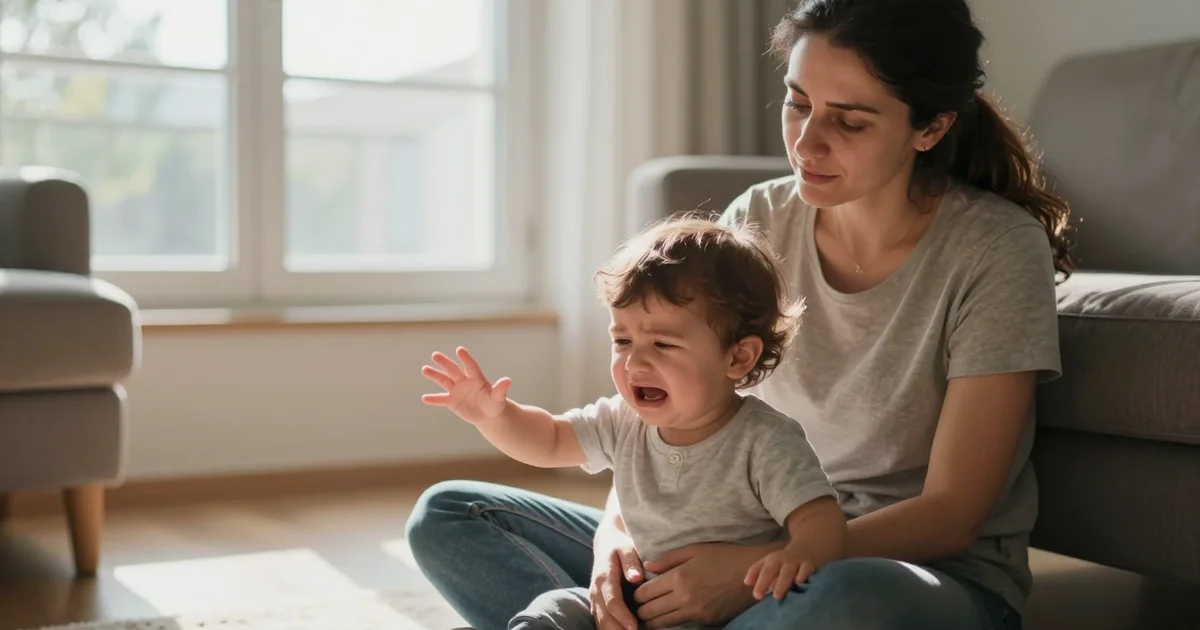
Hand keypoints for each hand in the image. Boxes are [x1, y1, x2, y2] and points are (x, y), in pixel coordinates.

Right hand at [420, 346, 511, 423]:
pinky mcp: (452, 401)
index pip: (470, 366)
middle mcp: (465, 381)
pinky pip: (441, 399)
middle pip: (453, 370)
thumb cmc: (495, 403)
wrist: (488, 414)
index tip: (459, 349)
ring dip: (435, 375)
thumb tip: (508, 380)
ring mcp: (457, 390)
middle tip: (435, 355)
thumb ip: (500, 389)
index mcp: (477, 378)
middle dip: (445, 363)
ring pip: (444, 380)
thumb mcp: (498, 398)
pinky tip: (424, 398)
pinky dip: (434, 399)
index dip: (465, 358)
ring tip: (425, 369)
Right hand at [590, 525, 643, 629]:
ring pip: (600, 621)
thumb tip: (636, 578)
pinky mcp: (596, 603)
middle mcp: (596, 590)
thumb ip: (631, 562)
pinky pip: (600, 621)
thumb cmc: (620, 545)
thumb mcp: (627, 547)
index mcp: (604, 577)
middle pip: (604, 617)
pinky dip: (609, 629)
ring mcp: (594, 598)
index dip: (623, 616)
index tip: (635, 627)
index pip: (612, 601)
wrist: (606, 542)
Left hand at [633, 542, 769, 628]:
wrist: (753, 574)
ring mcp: (696, 611)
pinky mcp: (706, 620)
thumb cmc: (723, 557)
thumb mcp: (695, 550)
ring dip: (652, 619)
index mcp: (680, 577)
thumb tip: (646, 567)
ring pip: (662, 623)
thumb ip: (668, 559)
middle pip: (649, 612)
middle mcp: (685, 597)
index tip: (635, 592)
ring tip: (648, 614)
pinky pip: (680, 624)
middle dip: (639, 610)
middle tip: (637, 606)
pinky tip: (668, 615)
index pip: (644, 593)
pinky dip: (670, 621)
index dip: (635, 594)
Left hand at [744, 548, 815, 600]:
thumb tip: (746, 582)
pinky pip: (806, 568)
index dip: (755, 580)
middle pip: (771, 569)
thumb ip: (757, 572)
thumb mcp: (770, 563)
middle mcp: (781, 560)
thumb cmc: (784, 561)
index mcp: (771, 560)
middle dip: (764, 582)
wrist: (806, 548)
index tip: (754, 595)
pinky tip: (800, 581)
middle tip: (759, 596)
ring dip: (782, 582)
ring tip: (777, 595)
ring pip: (787, 570)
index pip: (759, 569)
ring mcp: (794, 561)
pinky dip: (803, 574)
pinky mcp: (808, 564)